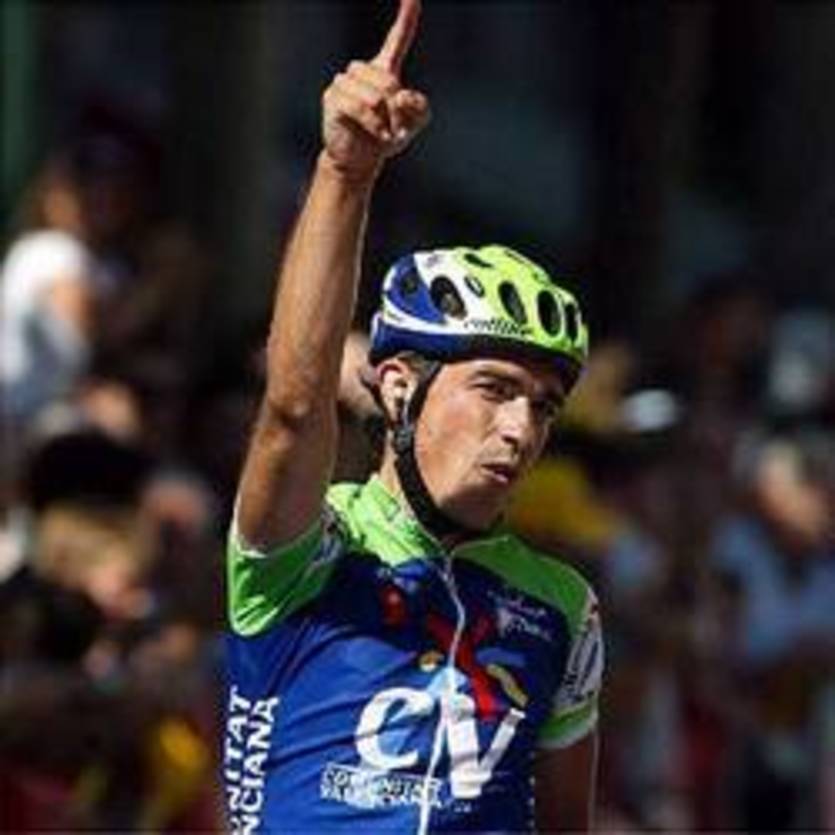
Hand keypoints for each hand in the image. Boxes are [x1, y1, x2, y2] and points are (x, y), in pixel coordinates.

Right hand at [321, 0, 429, 180]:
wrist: (360, 160)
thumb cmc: (385, 137)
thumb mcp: (414, 124)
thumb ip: (419, 107)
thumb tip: (399, 96)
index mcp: (384, 70)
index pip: (397, 40)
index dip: (406, 19)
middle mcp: (362, 70)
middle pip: (389, 80)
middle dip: (397, 109)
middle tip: (396, 128)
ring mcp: (344, 83)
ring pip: (375, 95)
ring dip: (385, 118)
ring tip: (384, 132)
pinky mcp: (333, 98)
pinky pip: (360, 107)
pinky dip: (374, 124)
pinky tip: (379, 134)